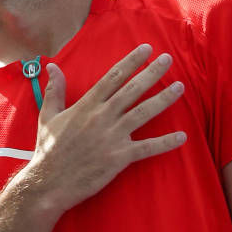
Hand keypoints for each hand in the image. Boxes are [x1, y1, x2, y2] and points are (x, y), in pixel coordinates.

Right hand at [24, 44, 186, 213]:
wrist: (49, 182)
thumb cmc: (48, 149)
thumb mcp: (48, 115)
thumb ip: (55, 90)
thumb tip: (52, 67)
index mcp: (87, 105)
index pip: (113, 76)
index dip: (132, 61)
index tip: (146, 49)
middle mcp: (102, 116)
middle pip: (133, 89)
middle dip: (152, 72)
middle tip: (168, 59)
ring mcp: (113, 136)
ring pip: (144, 113)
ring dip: (164, 99)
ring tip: (180, 87)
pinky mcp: (119, 157)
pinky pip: (147, 148)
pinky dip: (166, 142)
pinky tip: (182, 136)